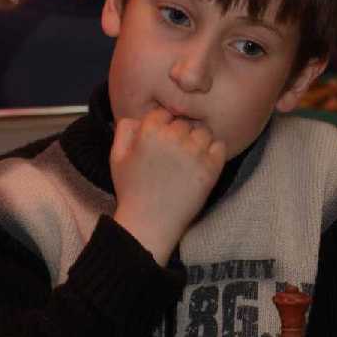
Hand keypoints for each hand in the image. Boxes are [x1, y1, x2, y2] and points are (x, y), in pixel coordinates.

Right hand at [110, 108, 225, 263]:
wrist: (150, 223)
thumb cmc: (131, 190)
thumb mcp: (117, 157)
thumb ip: (125, 130)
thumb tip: (140, 117)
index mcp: (150, 131)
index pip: (164, 113)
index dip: (163, 126)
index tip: (161, 141)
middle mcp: (174, 137)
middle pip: (185, 122)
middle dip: (180, 134)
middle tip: (175, 154)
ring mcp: (195, 152)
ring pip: (204, 132)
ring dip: (197, 141)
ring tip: (189, 159)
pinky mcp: (211, 167)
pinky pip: (219, 146)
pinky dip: (213, 152)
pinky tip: (202, 164)